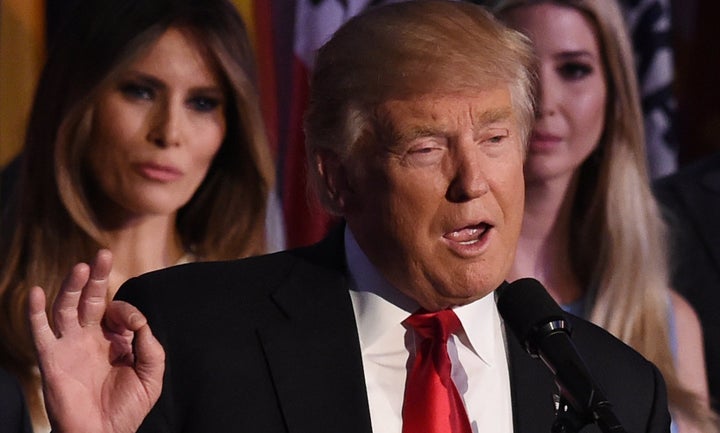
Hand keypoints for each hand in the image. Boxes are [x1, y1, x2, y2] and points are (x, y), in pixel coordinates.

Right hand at [28, 249, 164, 432]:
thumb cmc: (127, 408)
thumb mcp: (151, 374)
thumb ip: (150, 345)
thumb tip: (139, 321)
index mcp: (114, 340)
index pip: (117, 310)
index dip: (127, 311)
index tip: (135, 324)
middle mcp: (90, 338)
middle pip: (90, 299)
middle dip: (96, 277)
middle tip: (102, 253)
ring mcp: (70, 347)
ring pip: (66, 309)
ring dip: (71, 287)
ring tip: (80, 267)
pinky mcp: (52, 360)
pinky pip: (40, 333)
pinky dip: (35, 313)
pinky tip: (36, 292)